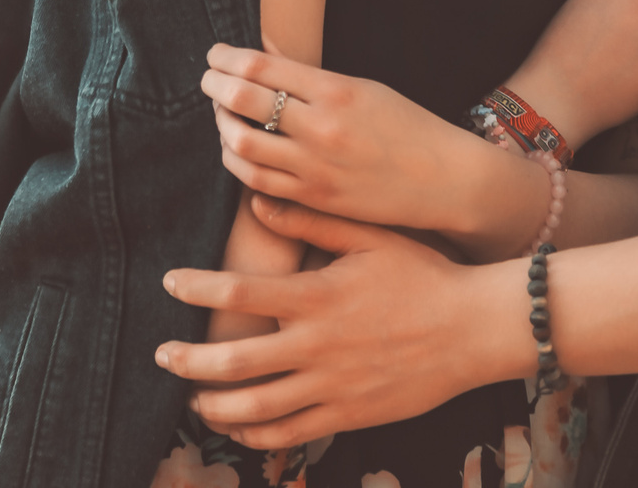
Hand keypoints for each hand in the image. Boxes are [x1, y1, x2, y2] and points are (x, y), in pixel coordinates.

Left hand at [156, 197, 527, 447]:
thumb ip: (313, 218)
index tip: (169, 282)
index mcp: (318, 296)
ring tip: (193, 397)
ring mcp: (332, 386)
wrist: (474, 329)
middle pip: (234, 362)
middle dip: (188, 360)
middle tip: (162, 354)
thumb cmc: (424, 274)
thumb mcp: (371, 234)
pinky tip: (238, 426)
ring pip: (255, 407)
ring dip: (213, 404)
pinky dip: (256, 434)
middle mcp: (318, 345)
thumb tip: (259, 202)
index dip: (196, 288)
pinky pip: (291, 434)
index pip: (239, 294)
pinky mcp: (349, 414)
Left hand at [202, 47, 539, 245]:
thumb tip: (259, 52)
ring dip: (221, 125)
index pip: (261, 66)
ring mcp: (316, 167)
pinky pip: (256, 181)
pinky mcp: (315, 198)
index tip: (216, 53)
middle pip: (242, 100)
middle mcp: (322, 128)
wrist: (444, 178)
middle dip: (214, 85)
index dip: (227, 57)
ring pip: (241, 143)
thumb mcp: (362, 87)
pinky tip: (238, 148)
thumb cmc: (404, 125)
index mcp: (335, 91)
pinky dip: (237, 160)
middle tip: (207, 80)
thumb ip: (309, 75)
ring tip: (222, 114)